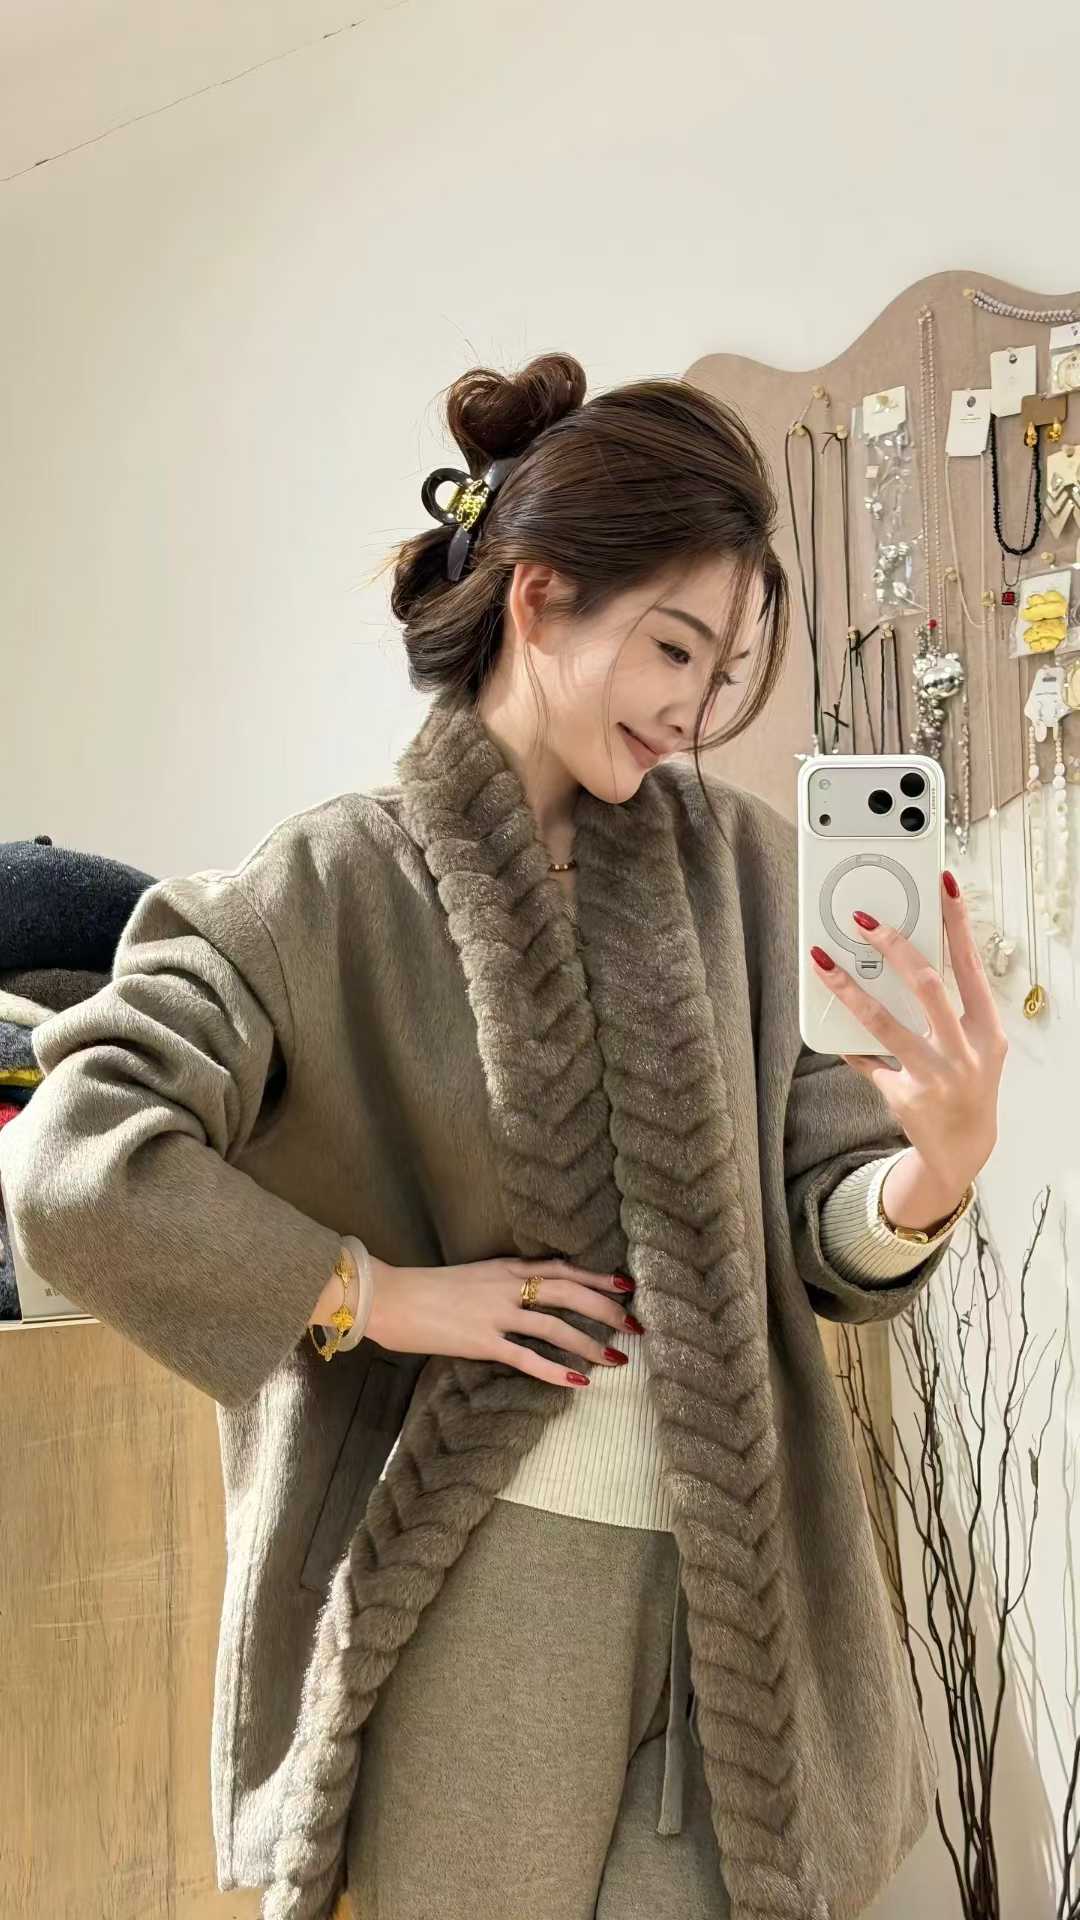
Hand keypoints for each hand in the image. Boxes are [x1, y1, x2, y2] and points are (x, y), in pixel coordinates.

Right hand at [364, 1254, 642, 1386]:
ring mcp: (495, 1313)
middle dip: (607, 1310)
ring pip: (556, 1326)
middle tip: (636, 1326)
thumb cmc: (427, 1289)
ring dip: (590, 1343)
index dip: (597, 1278)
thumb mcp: (474, 1275)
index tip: (626, 1287)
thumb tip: (534, 1291)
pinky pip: (527, 1357)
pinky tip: (579, 1382)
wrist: (390, 1297)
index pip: (563, 1268)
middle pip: (570, 1293)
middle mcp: (507, 1285)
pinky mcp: (482, 1341)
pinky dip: (556, 1370)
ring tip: (617, 1359)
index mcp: (506, 1267)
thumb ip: (504, 1281)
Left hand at [809, 870, 1006, 1196]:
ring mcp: (936, 1076)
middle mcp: (966, 1051)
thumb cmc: (967, 1083)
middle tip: (863, 921)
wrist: (964, 1149)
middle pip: (927, 986)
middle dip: (894, 947)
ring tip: (823, 961)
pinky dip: (847, 1042)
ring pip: (886, 1023)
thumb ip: (948, 1007)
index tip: (943, 884)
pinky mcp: (906, 1097)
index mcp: (987, 1028)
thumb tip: (906, 956)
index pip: (970, 964)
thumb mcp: (974, 1044)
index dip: (957, 922)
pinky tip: (831, 1026)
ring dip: (849, 989)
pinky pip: (867, 1060)